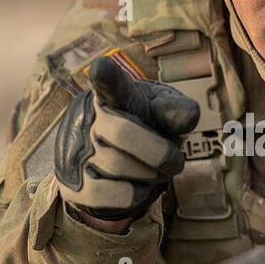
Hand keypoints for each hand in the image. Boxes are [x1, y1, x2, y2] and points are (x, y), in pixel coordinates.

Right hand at [53, 56, 198, 223]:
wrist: (111, 162)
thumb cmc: (143, 127)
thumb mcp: (160, 111)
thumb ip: (175, 110)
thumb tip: (190, 116)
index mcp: (114, 96)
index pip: (109, 84)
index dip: (106, 76)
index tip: (101, 68)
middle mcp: (89, 120)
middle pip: (124, 133)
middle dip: (159, 152)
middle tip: (175, 162)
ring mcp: (77, 152)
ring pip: (119, 166)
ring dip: (150, 176)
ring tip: (154, 173)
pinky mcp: (75, 185)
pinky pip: (111, 194)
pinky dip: (134, 195)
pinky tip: (137, 188)